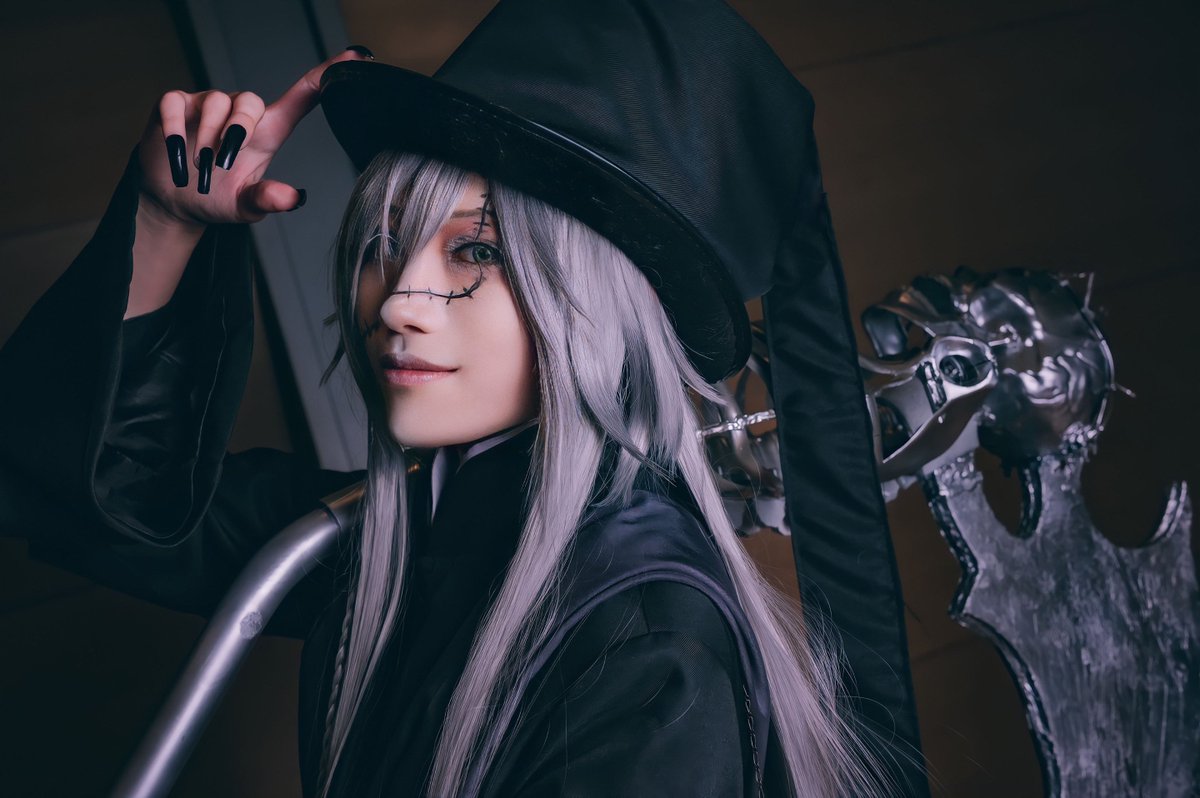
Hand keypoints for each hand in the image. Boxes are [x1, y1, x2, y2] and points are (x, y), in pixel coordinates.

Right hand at [135, 47, 371, 230]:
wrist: (175, 201)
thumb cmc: (218, 197)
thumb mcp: (245, 206)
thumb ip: (267, 199)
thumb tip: (293, 198)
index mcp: (267, 132)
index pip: (302, 98)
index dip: (326, 75)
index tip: (355, 57)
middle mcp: (239, 113)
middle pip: (250, 101)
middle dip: (237, 131)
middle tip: (221, 164)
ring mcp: (206, 105)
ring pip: (215, 102)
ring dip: (206, 138)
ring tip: (199, 167)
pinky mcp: (175, 105)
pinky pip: (176, 103)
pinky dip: (174, 130)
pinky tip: (176, 154)